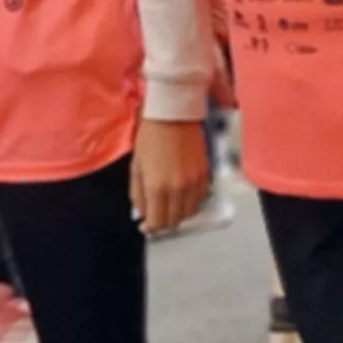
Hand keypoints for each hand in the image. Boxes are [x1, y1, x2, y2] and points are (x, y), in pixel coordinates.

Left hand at [132, 117, 209, 233]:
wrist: (173, 114)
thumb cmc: (149, 137)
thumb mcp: (136, 166)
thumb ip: (138, 193)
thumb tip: (142, 213)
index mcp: (157, 187)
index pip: (158, 222)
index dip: (150, 227)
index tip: (145, 225)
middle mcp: (178, 189)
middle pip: (174, 220)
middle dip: (163, 222)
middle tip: (156, 216)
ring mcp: (194, 183)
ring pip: (189, 212)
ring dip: (178, 214)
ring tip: (169, 206)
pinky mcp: (205, 175)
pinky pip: (200, 199)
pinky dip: (190, 203)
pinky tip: (182, 196)